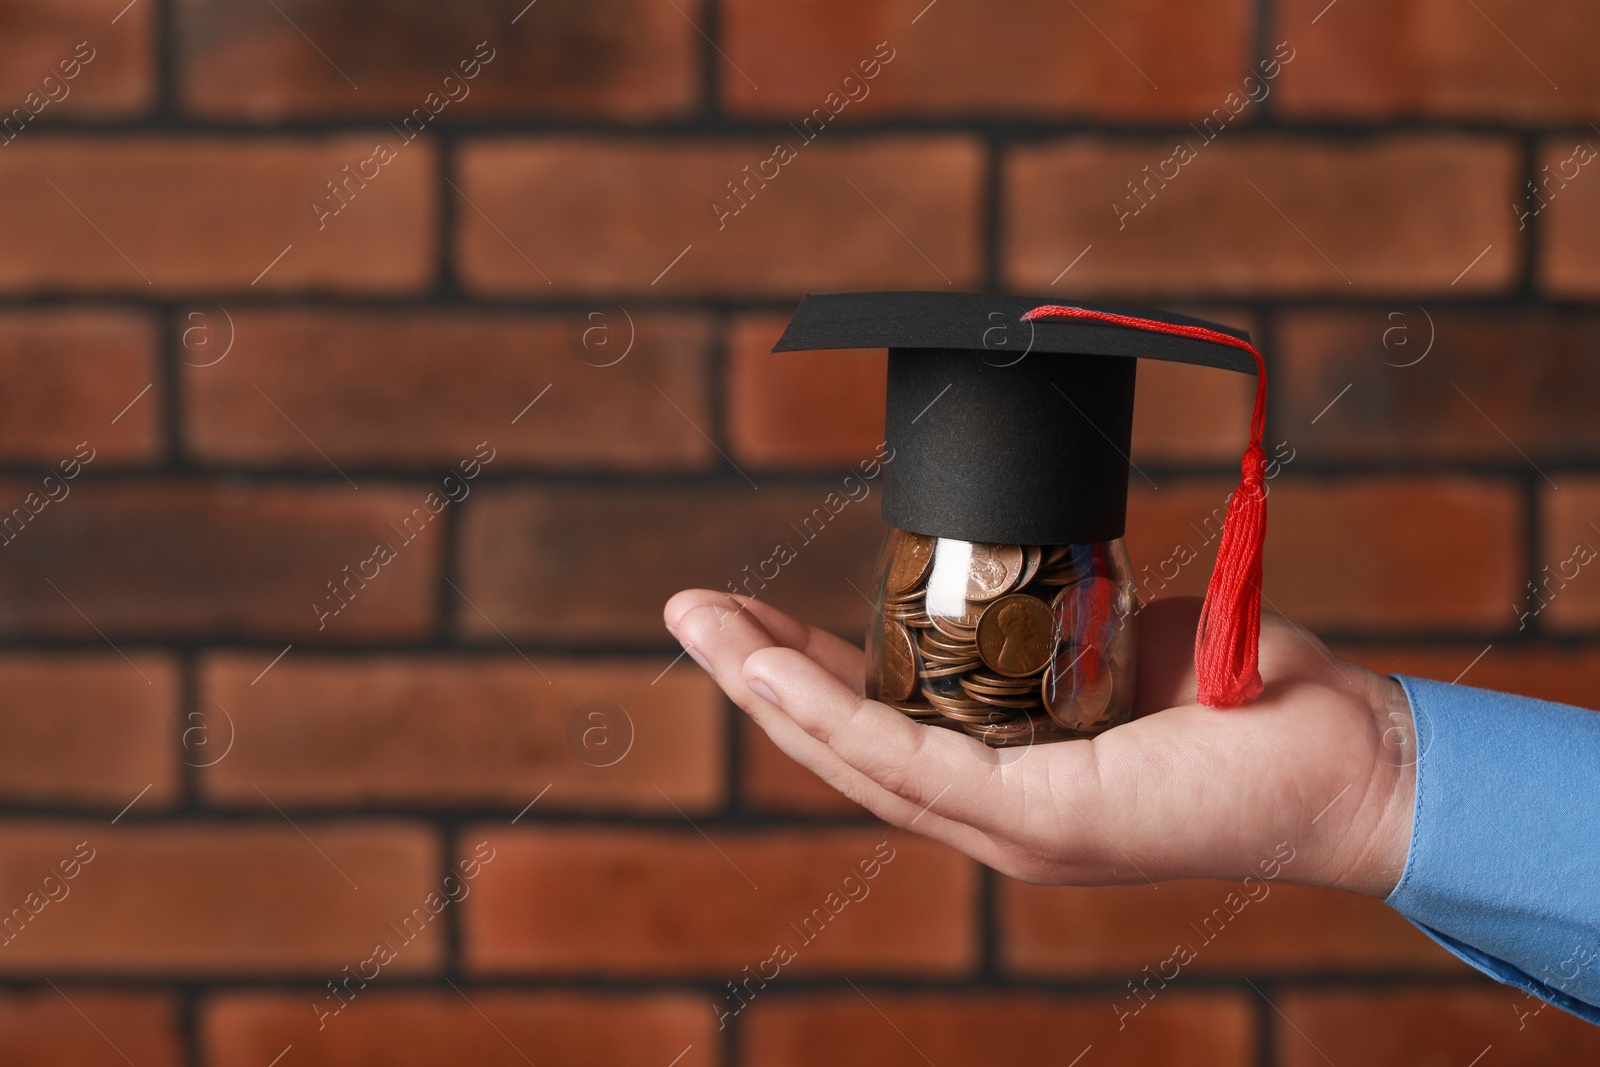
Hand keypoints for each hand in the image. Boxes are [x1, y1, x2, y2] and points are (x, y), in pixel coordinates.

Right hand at [664, 590, 1415, 896]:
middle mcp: (996, 813)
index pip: (881, 724)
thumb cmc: (1253, 698)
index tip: (749, 614)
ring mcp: (1011, 826)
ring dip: (768, 689)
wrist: (1354, 756)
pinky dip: (835, 715)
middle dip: (757, 674)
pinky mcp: (1040, 821)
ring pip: (856, 756)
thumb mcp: (1128, 638)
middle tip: (688, 609)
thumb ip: (1065, 618)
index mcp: (1010, 773)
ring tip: (699, 624)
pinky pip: (914, 762)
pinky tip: (774, 672)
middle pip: (844, 744)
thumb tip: (1032, 564)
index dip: (802, 671)